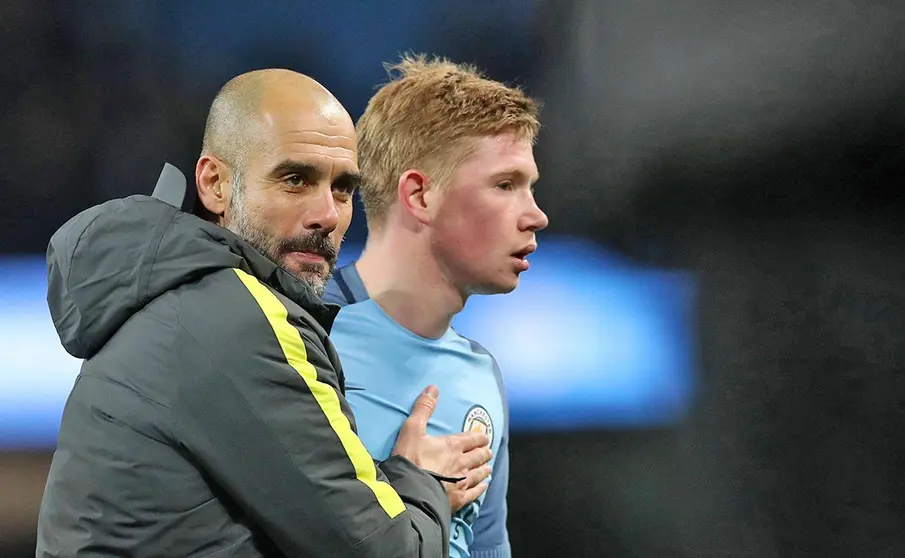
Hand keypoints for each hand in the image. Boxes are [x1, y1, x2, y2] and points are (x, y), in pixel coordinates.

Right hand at [392, 385, 492, 511]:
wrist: (410, 491)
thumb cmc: (410, 460)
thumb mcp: (412, 430)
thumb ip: (423, 408)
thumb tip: (433, 388)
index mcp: (452, 446)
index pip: (472, 439)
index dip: (480, 437)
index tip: (485, 437)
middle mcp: (462, 463)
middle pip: (478, 456)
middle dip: (484, 452)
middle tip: (488, 451)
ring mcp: (461, 482)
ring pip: (479, 474)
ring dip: (484, 469)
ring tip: (488, 468)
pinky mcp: (458, 499)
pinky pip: (474, 493)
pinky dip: (480, 488)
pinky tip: (483, 486)